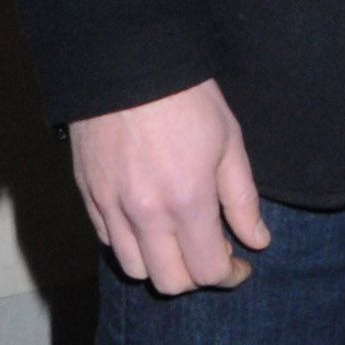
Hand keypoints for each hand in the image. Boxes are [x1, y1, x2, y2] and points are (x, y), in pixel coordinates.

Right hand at [69, 77, 270, 294]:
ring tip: (177, 238)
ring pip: (134, 268)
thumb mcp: (230, 142)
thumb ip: (242, 200)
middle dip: (195, 277)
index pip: (207, 271)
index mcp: (187, 201)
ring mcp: (110, 206)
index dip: (230, 275)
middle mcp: (145, 214)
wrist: (126, 61)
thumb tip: (257, 242)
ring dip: (161, 264)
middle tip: (211, 252)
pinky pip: (107, 240)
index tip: (240, 264)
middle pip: (169, 283)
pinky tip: (148, 221)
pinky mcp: (88, 194)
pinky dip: (131, 242)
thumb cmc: (187, 97)